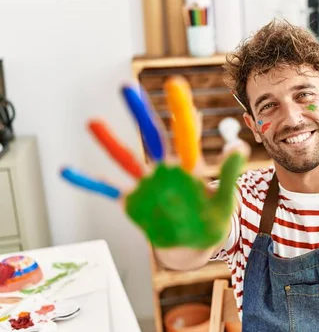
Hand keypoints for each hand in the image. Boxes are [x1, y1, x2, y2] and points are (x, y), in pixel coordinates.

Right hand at [60, 76, 245, 248]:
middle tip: (126, 87)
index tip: (175, 84)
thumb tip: (238, 145)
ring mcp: (147, 184)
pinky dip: (90, 182)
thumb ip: (228, 175)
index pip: (185, 135)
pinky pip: (108, 190)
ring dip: (109, 142)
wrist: (191, 246)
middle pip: (151, 137)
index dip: (180, 111)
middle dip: (139, 113)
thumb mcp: (224, 200)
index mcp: (189, 168)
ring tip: (92, 122)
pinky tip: (68, 170)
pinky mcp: (133, 202)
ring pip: (125, 159)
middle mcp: (165, 169)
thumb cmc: (212, 221)